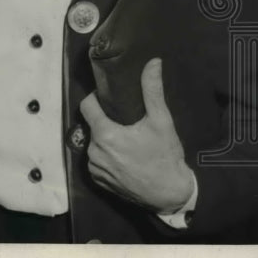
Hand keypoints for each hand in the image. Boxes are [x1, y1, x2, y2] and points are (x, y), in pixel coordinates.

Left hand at [80, 58, 194, 213]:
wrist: (170, 195)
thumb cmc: (165, 156)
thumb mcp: (161, 121)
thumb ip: (152, 90)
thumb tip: (153, 62)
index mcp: (104, 134)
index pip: (86, 106)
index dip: (96, 98)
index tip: (108, 97)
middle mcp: (94, 152)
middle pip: (92, 125)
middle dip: (104, 120)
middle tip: (123, 119)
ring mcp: (95, 168)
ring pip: (93, 143)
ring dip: (104, 139)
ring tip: (124, 138)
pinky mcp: (99, 181)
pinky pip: (96, 161)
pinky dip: (105, 156)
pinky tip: (122, 156)